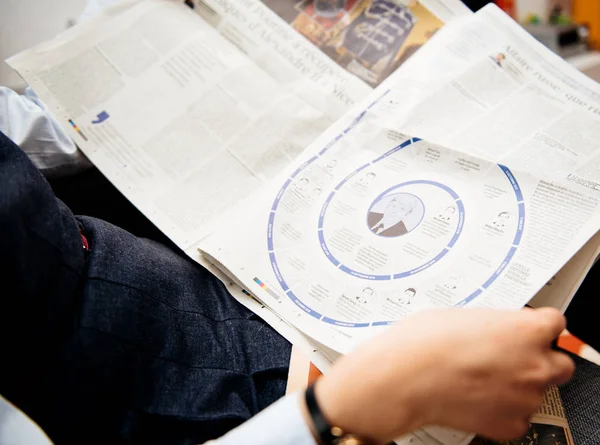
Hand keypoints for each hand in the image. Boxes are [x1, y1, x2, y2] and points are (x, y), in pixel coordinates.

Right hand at [309, 308, 573, 443]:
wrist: (404, 378)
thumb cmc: (424, 342)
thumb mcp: (465, 315)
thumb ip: (497, 324)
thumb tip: (499, 330)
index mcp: (527, 330)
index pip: (555, 322)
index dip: (536, 326)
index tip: (525, 331)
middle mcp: (535, 364)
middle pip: (560, 362)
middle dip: (538, 359)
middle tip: (509, 357)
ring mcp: (526, 397)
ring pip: (538, 391)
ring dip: (518, 385)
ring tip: (482, 378)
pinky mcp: (511, 424)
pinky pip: (518, 416)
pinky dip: (502, 409)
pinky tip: (477, 397)